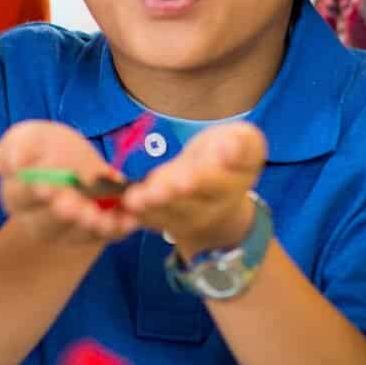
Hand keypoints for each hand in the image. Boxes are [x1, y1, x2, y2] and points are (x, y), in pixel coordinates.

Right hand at [0, 121, 137, 246]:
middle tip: (75, 207)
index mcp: (17, 195)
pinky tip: (129, 220)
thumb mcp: (29, 137)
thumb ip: (16, 147)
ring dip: (90, 228)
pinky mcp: (94, 232)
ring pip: (76, 235)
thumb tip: (15, 164)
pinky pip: (105, 235)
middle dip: (63, 216)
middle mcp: (38, 220)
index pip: (20, 197)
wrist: (73, 161)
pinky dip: (117, 229)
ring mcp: (67, 230)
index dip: (32, 193)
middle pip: (47, 225)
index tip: (45, 187)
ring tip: (100, 217)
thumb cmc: (45, 148)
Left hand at [122, 121, 265, 257]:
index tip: (185, 178)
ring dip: (148, 207)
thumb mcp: (246, 143)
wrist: (224, 195)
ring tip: (131, 199)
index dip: (200, 180)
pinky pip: (150, 220)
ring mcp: (187, 219)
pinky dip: (135, 213)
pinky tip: (119, 204)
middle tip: (149, 192)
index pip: (215, 182)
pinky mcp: (165, 221)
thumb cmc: (229, 155)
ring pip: (166, 215)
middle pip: (188, 204)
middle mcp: (210, 207)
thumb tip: (228, 149)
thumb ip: (242, 145)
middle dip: (167, 196)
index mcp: (232, 182)